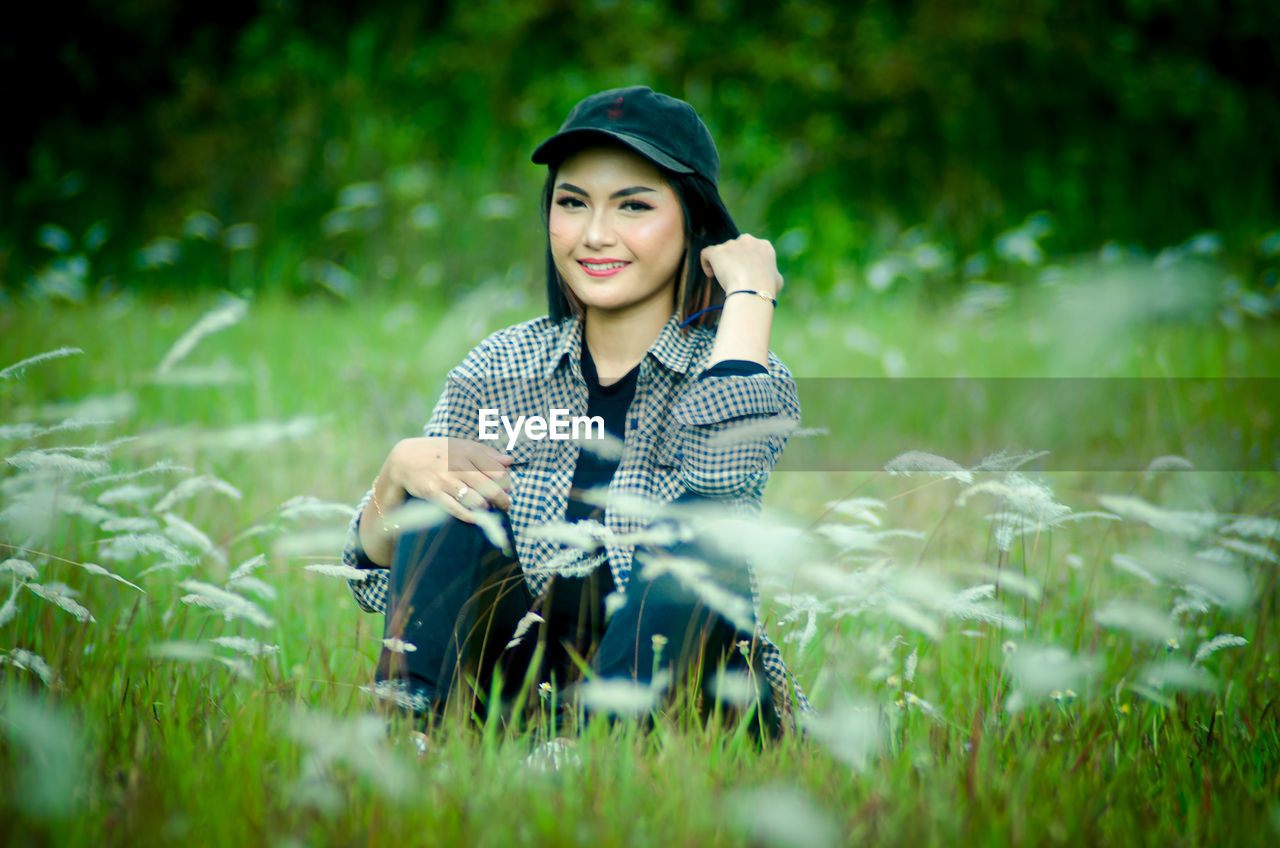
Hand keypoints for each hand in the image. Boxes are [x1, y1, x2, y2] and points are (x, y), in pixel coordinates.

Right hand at [383, 436, 513, 524]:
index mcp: (468, 451)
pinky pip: (456, 509)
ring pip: (476, 500)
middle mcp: (457, 464)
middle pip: (490, 488)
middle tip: (505, 506)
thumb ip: (486, 454)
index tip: (507, 490)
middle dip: (502, 501)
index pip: (498, 471)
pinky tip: (476, 518)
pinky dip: (470, 516)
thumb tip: (509, 461)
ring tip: (487, 509)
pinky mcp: (432, 492)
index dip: (507, 484)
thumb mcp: (462, 446)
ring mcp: (444, 479)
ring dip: (486, 508)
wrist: (405, 459)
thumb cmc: (438, 452)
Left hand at [699, 234, 784, 298]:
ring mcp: (731, 244)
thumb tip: (771, 277)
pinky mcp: (717, 251)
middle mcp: (748, 241)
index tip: (745, 274)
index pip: (752, 250)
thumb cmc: (766, 288)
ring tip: (722, 279)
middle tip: (733, 276)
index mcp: (763, 246)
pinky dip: (706, 263)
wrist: (753, 289)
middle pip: (736, 248)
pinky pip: (706, 253)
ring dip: (721, 263)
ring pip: (722, 251)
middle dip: (733, 260)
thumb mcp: (777, 280)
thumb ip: (771, 274)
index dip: (747, 262)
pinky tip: (710, 274)